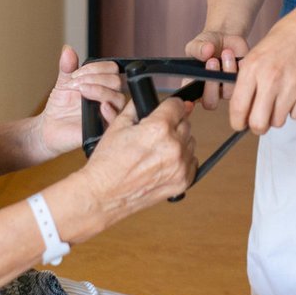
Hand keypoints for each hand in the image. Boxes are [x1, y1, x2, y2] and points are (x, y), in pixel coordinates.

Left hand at [36, 46, 125, 156]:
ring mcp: (108, 113)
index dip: (95, 68)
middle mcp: (108, 97)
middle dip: (95, 78)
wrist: (49, 128)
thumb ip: (67, 67)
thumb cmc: (60, 106)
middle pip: (117, 81)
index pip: (111, 68)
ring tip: (82, 92)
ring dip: (100, 91)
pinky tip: (100, 107)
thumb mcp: (63, 83)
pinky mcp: (104, 129)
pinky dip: (110, 111)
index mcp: (102, 84)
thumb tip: (68, 50)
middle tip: (76, 85)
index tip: (75, 74)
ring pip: (119, 98)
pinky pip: (116, 120)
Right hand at [82, 97, 196, 220]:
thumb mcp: (117, 125)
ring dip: (178, 143)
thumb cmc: (107, 164)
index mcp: (158, 128)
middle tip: (154, 135)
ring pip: (190, 142)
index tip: (167, 110)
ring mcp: (180, 165)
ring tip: (157, 151)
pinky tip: (164, 163)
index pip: (177, 105)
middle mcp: (173, 146)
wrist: (103, 194)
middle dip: (172, 125)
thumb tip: (147, 99)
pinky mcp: (183, 181)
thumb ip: (137, 108)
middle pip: (185, 123)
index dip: (169, 106)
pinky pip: (192, 162)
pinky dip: (181, 161)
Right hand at [185, 29, 249, 109]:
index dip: (192, 98)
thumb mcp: (198, 43)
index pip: (190, 100)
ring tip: (226, 53)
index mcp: (194, 85)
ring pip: (228, 92)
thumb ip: (198, 48)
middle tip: (212, 61)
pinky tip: (238, 57)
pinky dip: (241, 68)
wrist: (225, 37)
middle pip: (210, 102)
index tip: (197, 80)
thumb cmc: (207, 44)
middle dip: (211, 85)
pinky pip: (243, 81)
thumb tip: (206, 52)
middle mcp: (210, 91)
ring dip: (227, 71)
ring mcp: (226, 88)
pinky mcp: (241, 82)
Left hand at [227, 3, 295, 134]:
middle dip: (258, 126)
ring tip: (283, 96)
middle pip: (258, 124)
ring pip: (279, 121)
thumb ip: (248, 81)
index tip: (241, 124)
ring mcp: (292, 86)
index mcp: (253, 68)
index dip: (238, 122)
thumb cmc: (285, 36)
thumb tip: (242, 110)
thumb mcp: (256, 54)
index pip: (238, 109)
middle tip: (261, 119)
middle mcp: (271, 79)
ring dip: (278, 114)